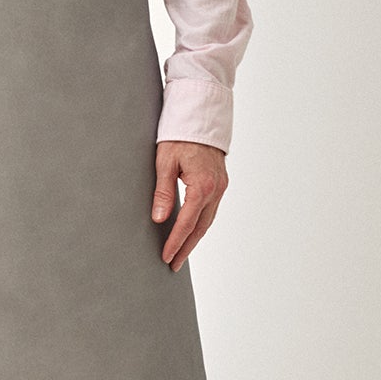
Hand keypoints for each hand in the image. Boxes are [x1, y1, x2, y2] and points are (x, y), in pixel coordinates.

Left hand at [151, 139, 227, 269]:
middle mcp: (216, 189)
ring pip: (208, 220)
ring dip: (194, 238)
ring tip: (181, 253)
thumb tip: (159, 219)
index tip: (166, 257)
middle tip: (173, 264)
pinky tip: (192, 230)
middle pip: (201, 227)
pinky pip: (211, 209)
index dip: (176, 242)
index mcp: (202, 185)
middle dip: (186, 247)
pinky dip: (201, 223)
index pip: (187, 222)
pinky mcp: (220, 182)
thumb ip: (163, 192)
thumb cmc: (180, 134)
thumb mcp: (165, 162)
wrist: (201, 114)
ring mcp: (221, 186)